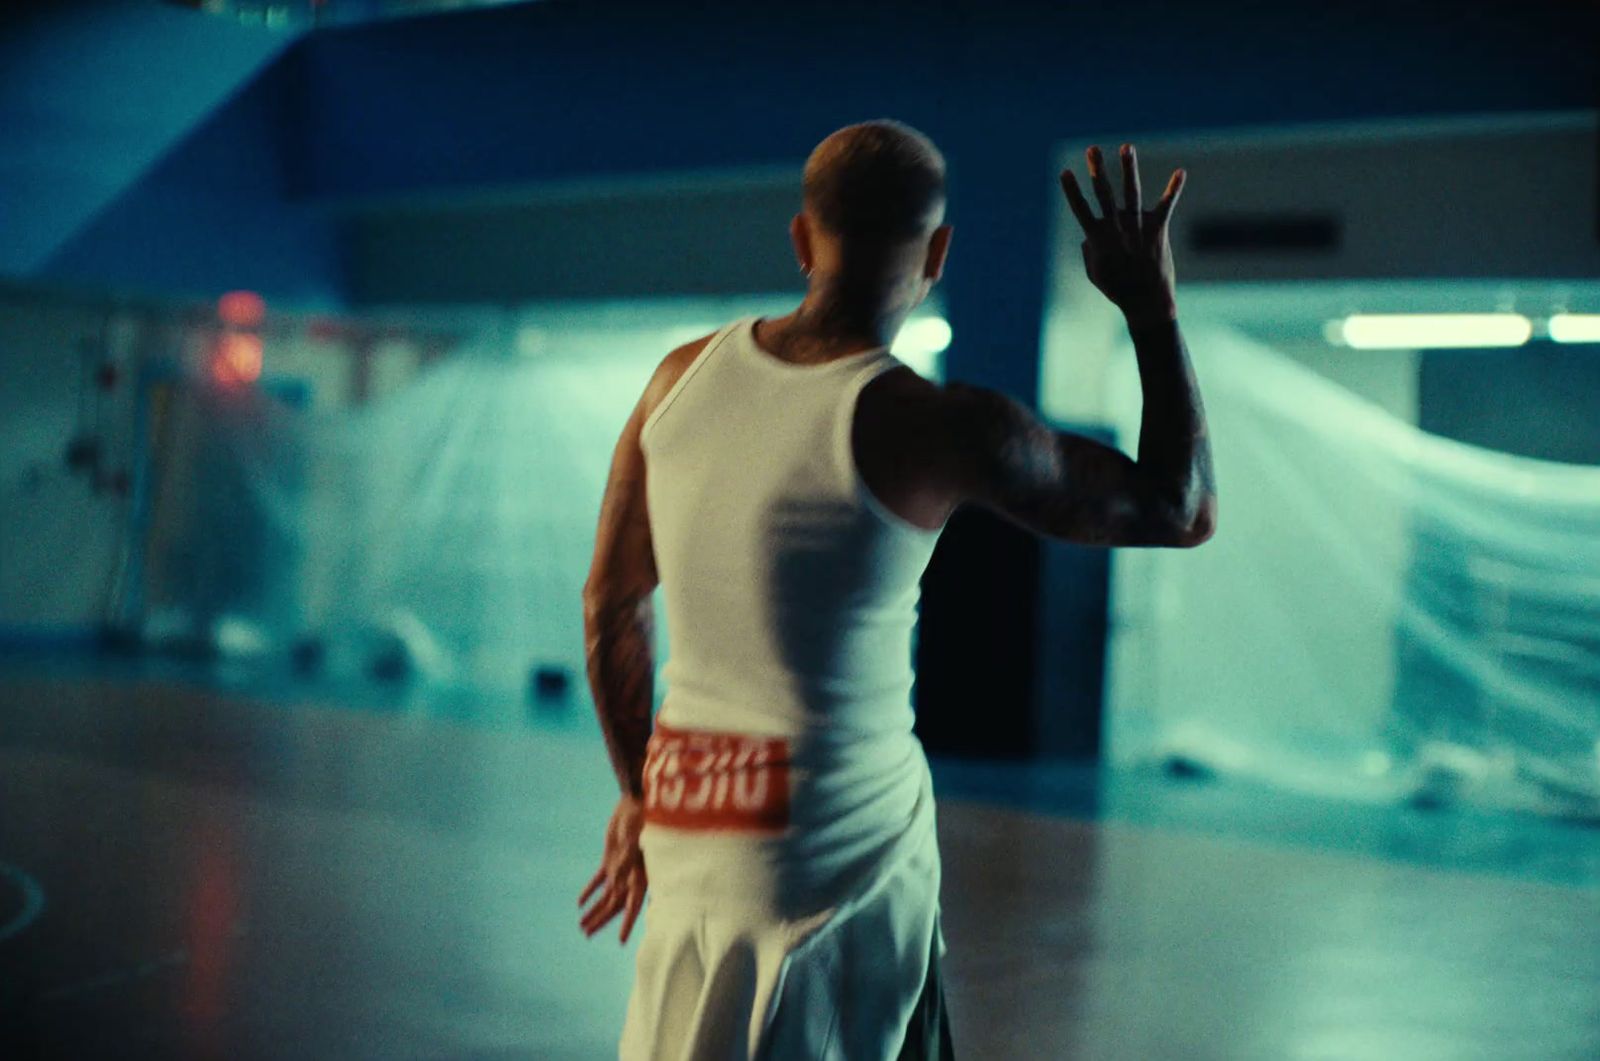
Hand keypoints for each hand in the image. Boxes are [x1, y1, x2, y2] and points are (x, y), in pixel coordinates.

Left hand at [578, 794, 648, 943]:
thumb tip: (612, 883)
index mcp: (641, 874)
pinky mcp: (611, 858)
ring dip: (594, 909)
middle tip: (585, 934)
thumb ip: (625, 861)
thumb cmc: (642, 818)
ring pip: (606, 895)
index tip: (620, 941)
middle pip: (615, 904)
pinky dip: (590, 890)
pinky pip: (599, 879)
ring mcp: (620, 867)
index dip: (628, 923)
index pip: (633, 904)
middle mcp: (631, 875)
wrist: (638, 800)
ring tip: (581, 925)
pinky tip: (580, 902)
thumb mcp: (635, 838)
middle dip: (601, 920)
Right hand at [1060, 144, 1184, 322]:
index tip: (1065, 172)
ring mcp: (1137, 228)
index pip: (1080, 210)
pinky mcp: (1157, 231)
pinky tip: (1180, 172)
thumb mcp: (1094, 273)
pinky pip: (1166, 206)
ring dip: (1128, 169)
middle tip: (1092, 149)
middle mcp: (1116, 229)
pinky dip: (1173, 189)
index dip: (1072, 191)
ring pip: (1131, 193)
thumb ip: (1089, 251)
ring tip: (1126, 147)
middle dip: (1096, 170)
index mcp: (1097, 239)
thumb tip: (1090, 236)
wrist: (1146, 302)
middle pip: (1104, 194)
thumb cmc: (1118, 289)